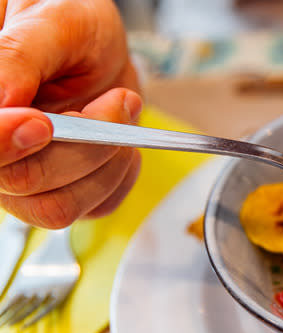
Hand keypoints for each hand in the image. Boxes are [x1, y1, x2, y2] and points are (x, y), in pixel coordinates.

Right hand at [0, 0, 141, 228]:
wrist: (101, 49)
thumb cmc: (72, 32)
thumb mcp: (53, 22)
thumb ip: (20, 55)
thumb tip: (4, 96)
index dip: (4, 142)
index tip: (40, 123)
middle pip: (22, 180)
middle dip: (81, 145)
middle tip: (114, 101)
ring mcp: (24, 177)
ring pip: (57, 207)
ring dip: (104, 162)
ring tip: (120, 113)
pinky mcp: (64, 193)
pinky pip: (94, 208)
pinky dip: (120, 175)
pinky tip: (120, 140)